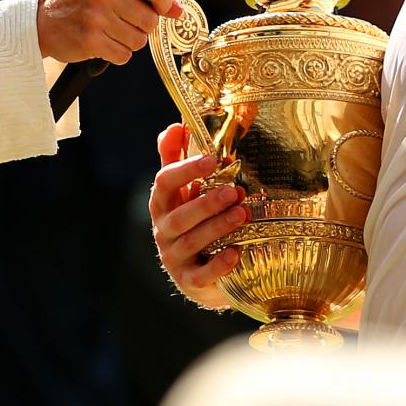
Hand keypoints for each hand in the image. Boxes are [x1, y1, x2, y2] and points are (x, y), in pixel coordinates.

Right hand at [36, 0, 175, 66]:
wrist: (42, 20)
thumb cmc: (79, 0)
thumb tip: (177, 11)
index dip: (164, 4)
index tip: (159, 9)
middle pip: (150, 21)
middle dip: (142, 26)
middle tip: (122, 21)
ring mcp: (96, 18)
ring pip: (139, 41)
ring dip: (128, 41)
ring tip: (109, 31)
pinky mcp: (91, 41)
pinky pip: (124, 56)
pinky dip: (116, 53)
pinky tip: (102, 42)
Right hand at [148, 121, 242, 309]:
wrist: (201, 274)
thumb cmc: (194, 222)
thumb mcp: (184, 191)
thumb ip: (177, 159)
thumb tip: (177, 125)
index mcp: (163, 204)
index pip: (165, 183)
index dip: (186, 169)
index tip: (213, 159)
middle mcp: (164, 230)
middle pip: (180, 215)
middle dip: (206, 202)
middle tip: (233, 190)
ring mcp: (174, 258)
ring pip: (191, 241)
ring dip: (217, 227)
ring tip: (242, 214)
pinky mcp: (189, 281)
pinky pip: (202, 274)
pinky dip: (218, 264)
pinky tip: (236, 253)